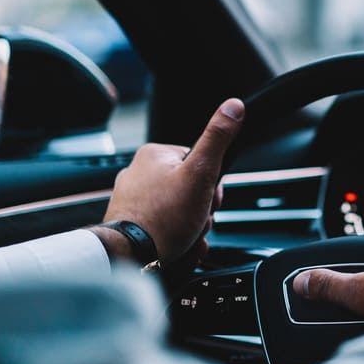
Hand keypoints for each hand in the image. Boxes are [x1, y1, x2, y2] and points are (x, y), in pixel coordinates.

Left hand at [93, 98, 244, 263]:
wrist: (131, 256)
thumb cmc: (164, 218)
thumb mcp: (201, 173)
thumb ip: (217, 138)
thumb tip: (233, 106)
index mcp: (155, 155)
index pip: (199, 164)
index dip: (212, 185)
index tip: (209, 198)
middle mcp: (138, 173)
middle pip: (190, 188)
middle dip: (201, 209)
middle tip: (196, 219)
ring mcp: (132, 199)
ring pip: (178, 209)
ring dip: (191, 226)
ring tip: (185, 236)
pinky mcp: (130, 221)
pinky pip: (163, 225)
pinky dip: (176, 237)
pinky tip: (179, 246)